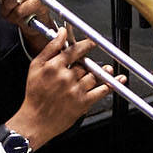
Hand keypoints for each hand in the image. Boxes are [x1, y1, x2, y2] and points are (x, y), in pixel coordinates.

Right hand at [6, 27, 115, 149]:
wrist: (36, 120)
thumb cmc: (35, 94)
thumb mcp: (35, 66)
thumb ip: (50, 48)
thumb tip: (61, 33)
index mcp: (54, 66)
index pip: (74, 50)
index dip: (86, 45)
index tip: (91, 42)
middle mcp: (66, 77)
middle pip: (84, 64)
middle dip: (88, 62)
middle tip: (91, 62)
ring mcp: (76, 90)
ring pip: (94, 76)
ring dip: (101, 72)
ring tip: (106, 70)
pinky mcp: (83, 102)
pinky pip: (102, 90)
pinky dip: (111, 84)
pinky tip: (117, 80)